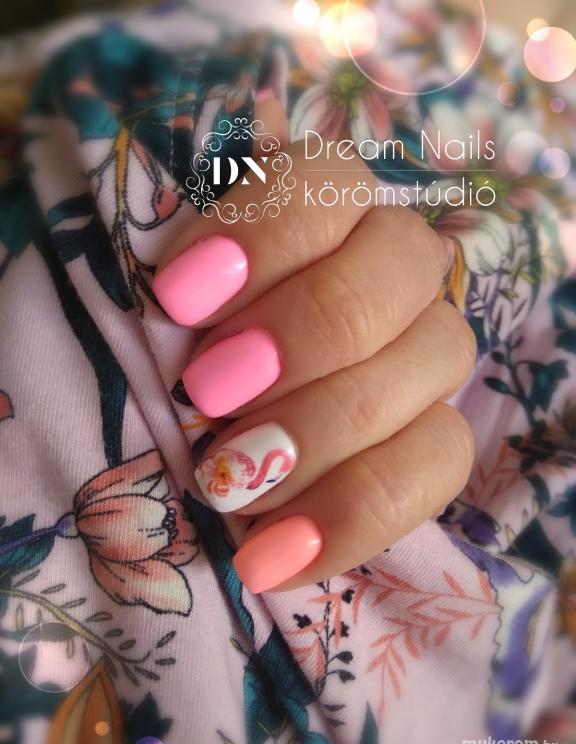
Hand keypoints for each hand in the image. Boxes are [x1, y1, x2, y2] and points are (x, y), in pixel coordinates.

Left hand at [152, 94, 475, 593]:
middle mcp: (393, 269)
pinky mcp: (436, 436)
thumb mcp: (151, 319)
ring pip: (436, 357)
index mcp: (323, 210)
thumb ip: (176, 291)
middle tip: (208, 393)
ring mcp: (426, 351)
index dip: (264, 234)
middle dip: (303, 331)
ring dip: (325, 426)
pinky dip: (355, 514)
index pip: (328, 179)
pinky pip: (438, 464)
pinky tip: (273, 555)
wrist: (198, 445)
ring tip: (229, 483)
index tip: (180, 299)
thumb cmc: (166, 364)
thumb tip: (181, 290)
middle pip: (400, 263)